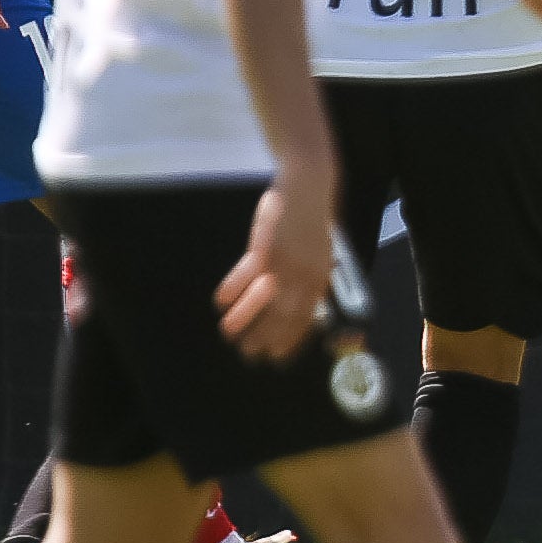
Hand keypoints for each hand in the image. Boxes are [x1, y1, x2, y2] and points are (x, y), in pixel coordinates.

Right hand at [217, 162, 338, 357]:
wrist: (309, 187)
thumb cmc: (310, 222)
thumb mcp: (318, 254)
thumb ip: (308, 279)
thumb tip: (301, 306)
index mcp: (320, 277)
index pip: (306, 316)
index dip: (291, 338)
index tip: (277, 355)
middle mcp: (305, 273)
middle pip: (284, 314)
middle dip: (266, 336)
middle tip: (248, 352)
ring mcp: (286, 260)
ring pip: (264, 298)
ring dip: (245, 318)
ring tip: (229, 333)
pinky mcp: (267, 245)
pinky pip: (246, 272)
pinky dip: (232, 288)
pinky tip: (221, 301)